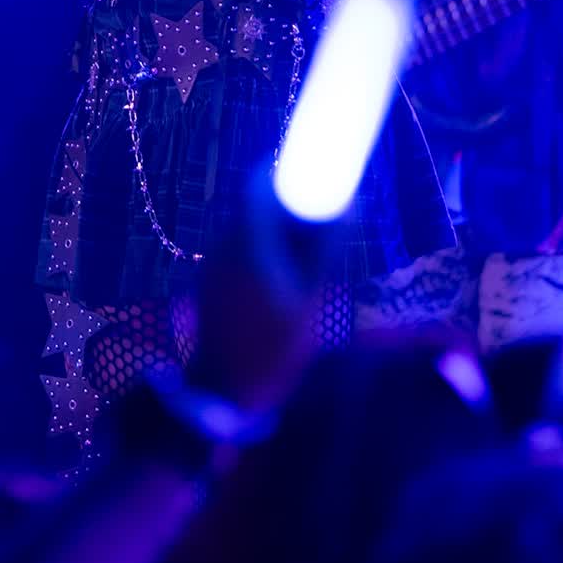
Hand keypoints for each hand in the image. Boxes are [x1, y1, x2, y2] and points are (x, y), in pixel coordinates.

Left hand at [189, 172, 327, 414]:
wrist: (225, 391)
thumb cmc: (272, 347)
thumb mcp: (310, 297)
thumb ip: (327, 245)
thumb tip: (351, 203)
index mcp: (247, 241)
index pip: (260, 181)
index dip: (288, 171)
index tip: (317, 177)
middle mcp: (223, 243)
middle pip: (256, 203)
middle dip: (289, 205)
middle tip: (321, 225)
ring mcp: (213, 261)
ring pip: (248, 226)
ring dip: (277, 230)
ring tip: (305, 261)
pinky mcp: (211, 279)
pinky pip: (240, 248)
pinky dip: (263, 251)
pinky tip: (283, 283)